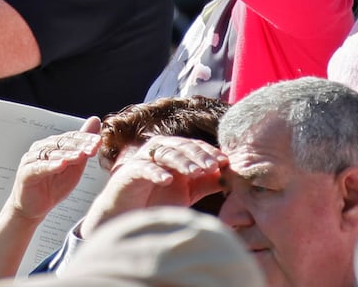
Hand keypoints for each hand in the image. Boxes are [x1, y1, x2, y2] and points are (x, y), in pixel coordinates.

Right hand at [8, 118, 101, 222]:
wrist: (34, 209)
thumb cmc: (53, 187)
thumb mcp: (74, 167)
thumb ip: (83, 146)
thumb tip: (96, 121)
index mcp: (53, 145)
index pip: (71, 137)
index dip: (85, 138)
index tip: (99, 141)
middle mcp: (41, 148)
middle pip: (62, 143)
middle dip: (80, 145)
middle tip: (94, 147)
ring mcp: (32, 159)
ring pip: (52, 153)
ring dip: (68, 154)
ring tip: (81, 155)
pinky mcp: (26, 173)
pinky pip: (40, 167)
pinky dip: (52, 165)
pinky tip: (62, 165)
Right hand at [79, 135, 226, 236]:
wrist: (129, 211)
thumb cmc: (159, 198)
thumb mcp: (188, 191)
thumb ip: (206, 182)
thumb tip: (229, 176)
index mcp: (174, 150)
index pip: (194, 146)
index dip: (209, 152)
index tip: (224, 161)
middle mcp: (159, 149)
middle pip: (182, 146)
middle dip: (199, 155)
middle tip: (213, 166)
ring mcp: (145, 158)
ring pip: (166, 153)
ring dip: (181, 161)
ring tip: (195, 172)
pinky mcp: (131, 171)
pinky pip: (145, 168)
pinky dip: (156, 172)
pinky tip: (167, 180)